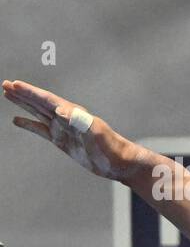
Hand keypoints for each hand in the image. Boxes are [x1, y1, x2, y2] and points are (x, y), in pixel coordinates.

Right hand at [3, 79, 146, 181]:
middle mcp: (66, 118)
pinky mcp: (62, 141)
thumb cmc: (111, 147)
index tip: (14, 84)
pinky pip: (41, 130)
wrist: (120, 163)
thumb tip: (59, 111)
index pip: (47, 99)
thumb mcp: (96, 133)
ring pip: (38, 113)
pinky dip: (29, 125)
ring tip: (8, 94)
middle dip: (23, 94)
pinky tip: (16, 121)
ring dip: (23, 104)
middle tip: (4, 84)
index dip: (30, 92)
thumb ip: (79, 121)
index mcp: (73, 113)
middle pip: (39, 102)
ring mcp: (63, 130)